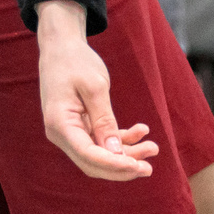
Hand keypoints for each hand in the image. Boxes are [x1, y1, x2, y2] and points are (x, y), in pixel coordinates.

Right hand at [36, 0, 158, 179]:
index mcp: (60, 124)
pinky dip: (121, 140)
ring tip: (153, 147)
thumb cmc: (76, 61)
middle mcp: (61, 134)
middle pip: (93, 163)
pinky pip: (101, 141)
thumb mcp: (94, 87)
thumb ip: (104, 121)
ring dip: (126, 154)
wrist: (62, 46)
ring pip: (100, 155)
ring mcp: (70, 132)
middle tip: (149, 167)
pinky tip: (141, 131)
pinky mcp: (80, 126)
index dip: (114, 165)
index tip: (138, 167)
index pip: (88, 155)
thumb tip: (115, 152)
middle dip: (122, 167)